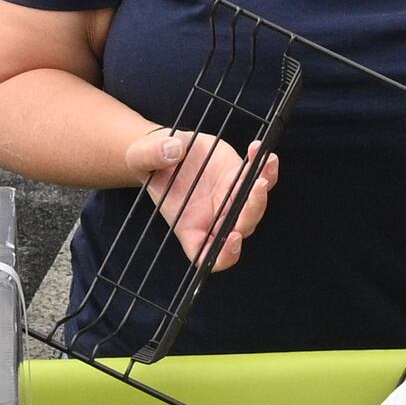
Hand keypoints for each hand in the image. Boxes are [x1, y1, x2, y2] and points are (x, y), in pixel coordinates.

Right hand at [123, 127, 280, 270]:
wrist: (167, 149)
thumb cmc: (151, 165)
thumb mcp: (140, 158)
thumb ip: (151, 155)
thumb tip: (174, 150)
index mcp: (189, 227)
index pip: (208, 255)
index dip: (223, 255)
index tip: (231, 238)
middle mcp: (214, 218)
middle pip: (240, 228)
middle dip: (251, 211)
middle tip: (256, 187)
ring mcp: (230, 200)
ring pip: (255, 206)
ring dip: (263, 189)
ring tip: (264, 164)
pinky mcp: (240, 179)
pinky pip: (260, 179)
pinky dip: (265, 167)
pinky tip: (259, 149)